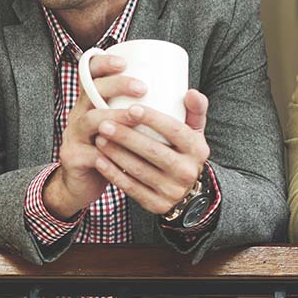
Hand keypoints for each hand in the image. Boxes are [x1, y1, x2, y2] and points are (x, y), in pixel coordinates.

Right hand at [43, 53, 146, 217]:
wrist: (84, 185)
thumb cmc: (117, 152)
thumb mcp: (132, 129)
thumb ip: (161, 113)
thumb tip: (192, 94)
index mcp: (92, 102)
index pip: (90, 73)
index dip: (102, 63)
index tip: (124, 62)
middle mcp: (79, 114)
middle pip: (90, 91)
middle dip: (116, 85)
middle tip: (142, 88)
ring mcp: (74, 135)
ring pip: (89, 120)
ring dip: (113, 116)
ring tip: (135, 116)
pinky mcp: (73, 158)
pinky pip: (89, 153)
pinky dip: (107, 152)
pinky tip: (123, 153)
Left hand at [91, 89, 210, 214]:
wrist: (187, 193)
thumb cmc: (184, 152)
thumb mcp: (195, 132)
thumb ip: (195, 109)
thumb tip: (190, 92)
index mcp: (198, 149)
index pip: (174, 131)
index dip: (152, 119)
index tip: (130, 108)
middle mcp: (187, 172)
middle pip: (153, 151)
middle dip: (126, 136)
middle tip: (104, 123)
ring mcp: (172, 191)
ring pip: (139, 170)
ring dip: (116, 153)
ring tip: (99, 137)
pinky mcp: (157, 205)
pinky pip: (131, 188)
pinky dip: (113, 173)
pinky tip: (100, 160)